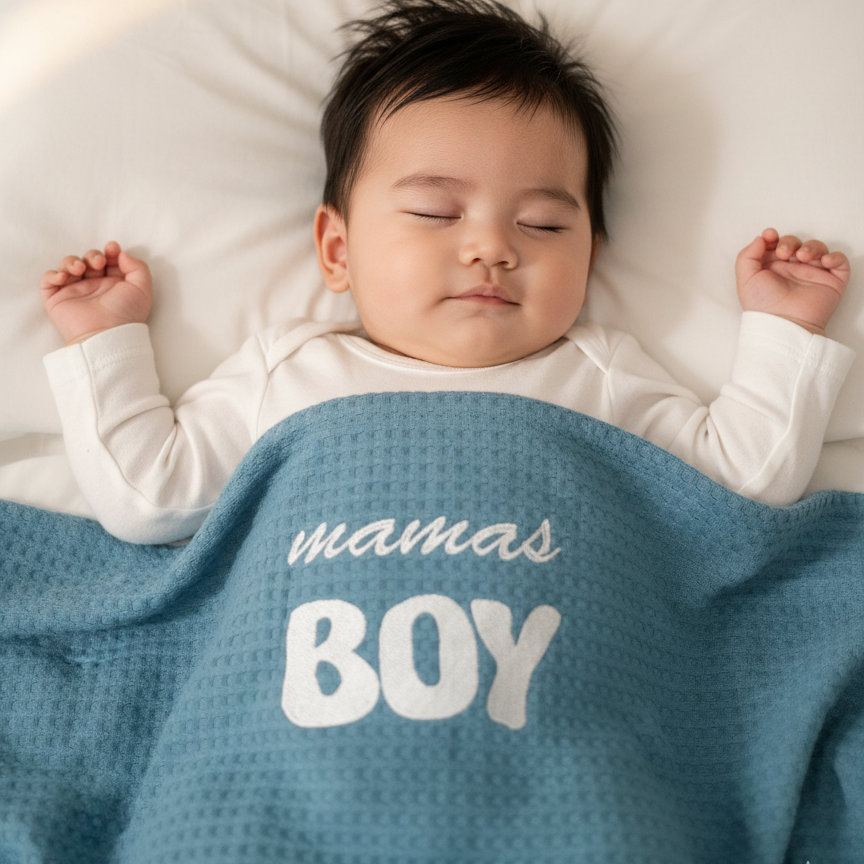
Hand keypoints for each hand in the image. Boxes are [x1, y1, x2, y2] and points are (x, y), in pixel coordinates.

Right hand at [40, 242, 152, 345]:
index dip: (110, 251)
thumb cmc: (126, 315)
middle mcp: (95, 287)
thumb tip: (122, 254)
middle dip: (92, 255)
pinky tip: (64, 278)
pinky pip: (48, 280)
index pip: (109, 260)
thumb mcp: (142, 290)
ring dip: (72, 261)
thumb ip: (138, 268)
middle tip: (98, 263)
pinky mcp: (57, 299)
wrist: (106, 334)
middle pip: (88, 260)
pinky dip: (53, 274)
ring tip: (80, 269)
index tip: (112, 249)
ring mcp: (75, 292)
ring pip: (68, 266)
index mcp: (114, 284)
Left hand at [735, 228, 849, 336]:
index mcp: (772, 268)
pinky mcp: (831, 281)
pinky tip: (824, 261)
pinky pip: (839, 261)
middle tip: (784, 253)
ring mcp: (812, 274)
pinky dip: (835, 256)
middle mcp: (792, 269)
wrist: (783, 323)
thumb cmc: (763, 306)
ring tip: (802, 257)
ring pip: (817, 248)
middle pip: (795, 243)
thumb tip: (761, 238)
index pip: (775, 244)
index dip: (773, 237)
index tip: (770, 236)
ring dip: (812, 247)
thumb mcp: (746, 279)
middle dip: (790, 242)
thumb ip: (748, 255)